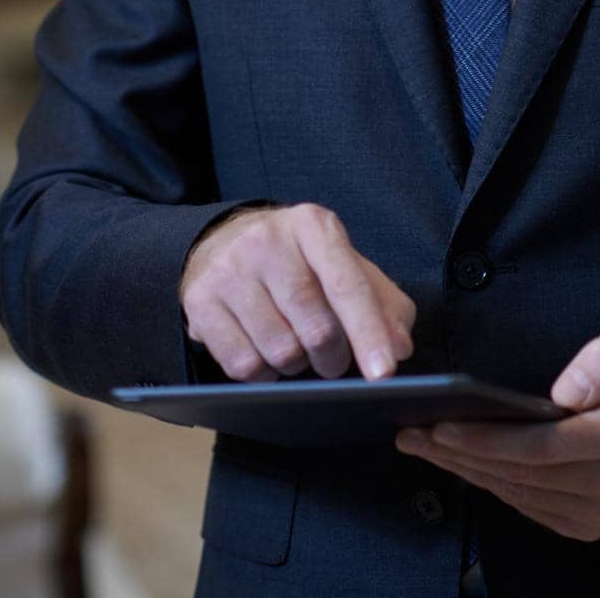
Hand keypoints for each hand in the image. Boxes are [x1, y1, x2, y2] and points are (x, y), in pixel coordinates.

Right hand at [179, 202, 415, 381]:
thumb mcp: (345, 265)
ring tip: (296, 348)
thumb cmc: (299, 260)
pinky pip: (242, 366)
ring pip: (279, 351)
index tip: (384, 372)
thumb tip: (399, 347)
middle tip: (333, 361)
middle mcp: (268, 240)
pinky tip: (266, 352)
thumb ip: (382, 302)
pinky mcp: (200, 300)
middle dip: (333, 358)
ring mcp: (229, 269)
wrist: (225, 240)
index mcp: (313, 225)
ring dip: (297, 365)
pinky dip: (264, 374)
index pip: (348, 285)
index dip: (369, 332)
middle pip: (315, 327)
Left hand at [394, 322, 599, 540]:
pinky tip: (465, 466)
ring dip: (468, 473)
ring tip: (426, 447)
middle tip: (414, 434)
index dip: (488, 439)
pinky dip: (494, 487)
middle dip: (461, 455)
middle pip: (522, 474)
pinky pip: (531, 509)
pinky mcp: (590, 525)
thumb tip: (565, 392)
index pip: (541, 446)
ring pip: (520, 496)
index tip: (443, 425)